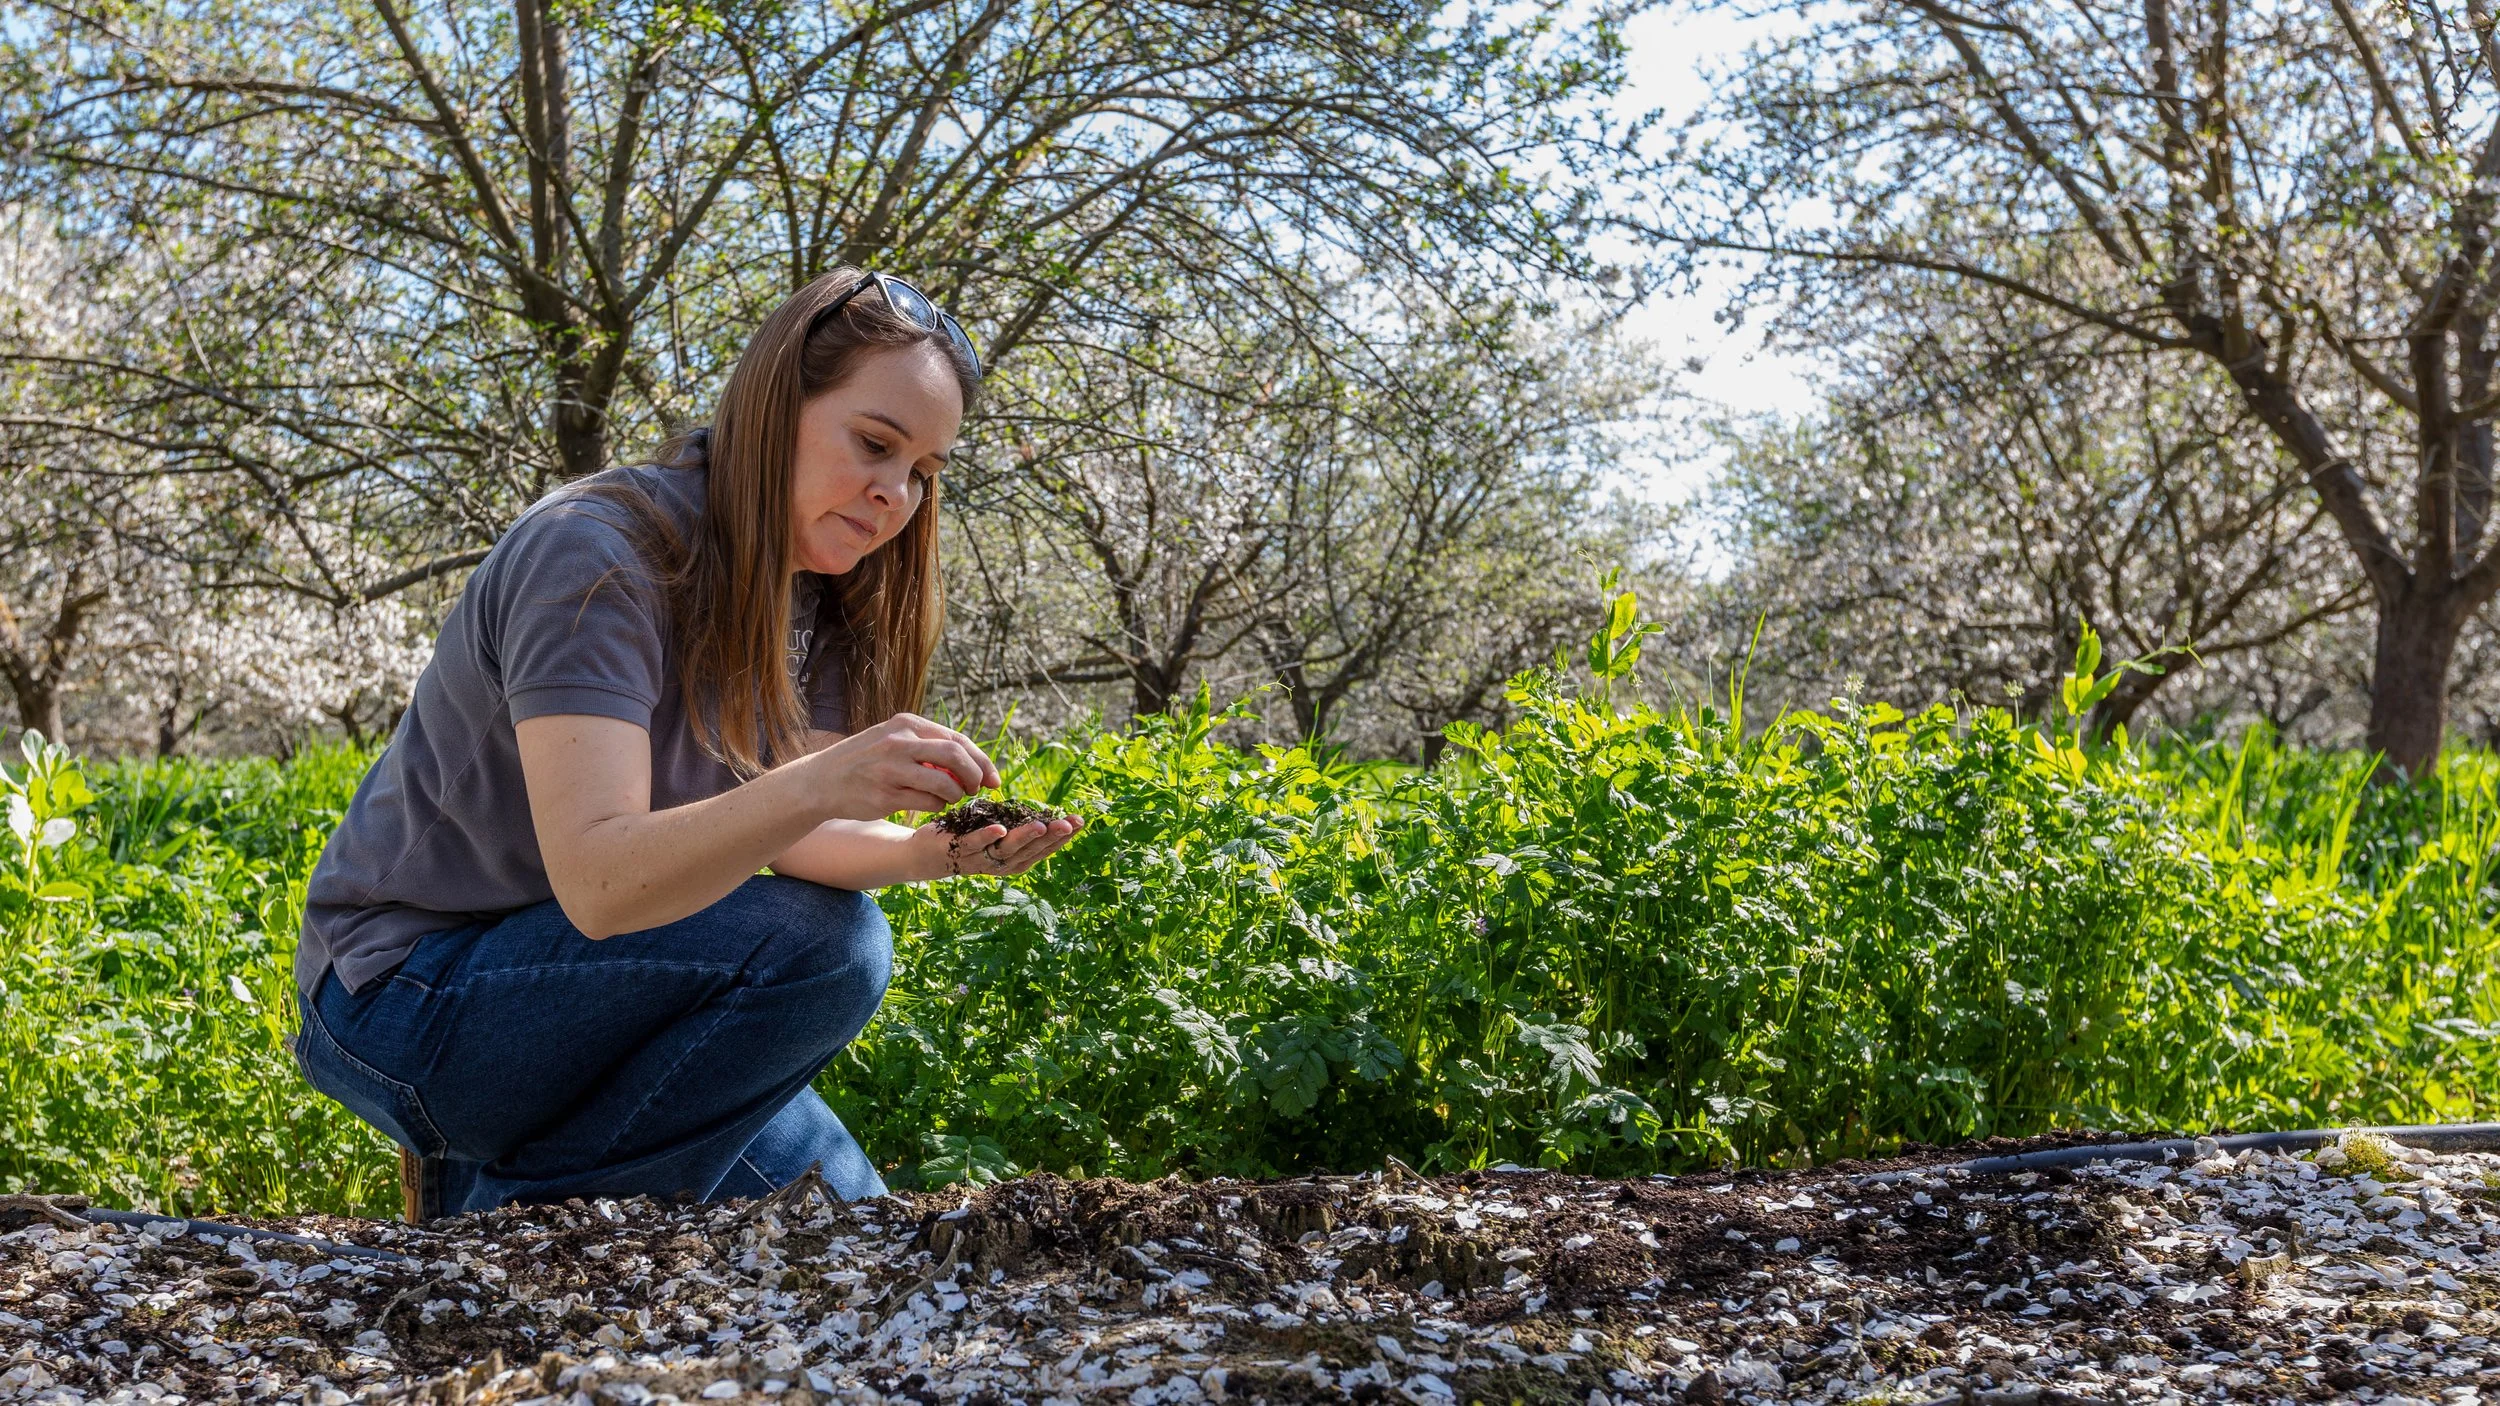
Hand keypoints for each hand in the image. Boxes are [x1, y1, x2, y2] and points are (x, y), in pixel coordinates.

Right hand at [800, 713, 1002, 819]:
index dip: (981, 760)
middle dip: (975, 776)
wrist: (820, 781)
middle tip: (979, 789)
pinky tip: (932, 805)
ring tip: (952, 798)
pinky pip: (927, 802)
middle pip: (955, 756)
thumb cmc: (864, 760)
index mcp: (906, 724)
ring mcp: (891, 769)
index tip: (993, 777)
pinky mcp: (885, 795)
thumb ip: (926, 744)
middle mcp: (899, 742)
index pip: (956, 739)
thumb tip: (970, 760)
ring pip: (944, 783)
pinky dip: (937, 806)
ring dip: (956, 794)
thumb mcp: (892, 738)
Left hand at [921, 814, 1084, 878]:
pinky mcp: (958, 849)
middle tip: (1070, 824)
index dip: (1062, 838)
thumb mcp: (998, 835)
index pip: (1043, 850)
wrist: (926, 855)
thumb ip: (1018, 829)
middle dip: (1052, 838)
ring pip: (1006, 850)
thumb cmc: (967, 840)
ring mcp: (979, 859)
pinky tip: (1000, 828)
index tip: (1079, 823)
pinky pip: (974, 844)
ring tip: (1042, 826)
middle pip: (1030, 851)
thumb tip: (1048, 816)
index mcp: (1012, 861)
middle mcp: (999, 864)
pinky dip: (987, 837)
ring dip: (1025, 838)